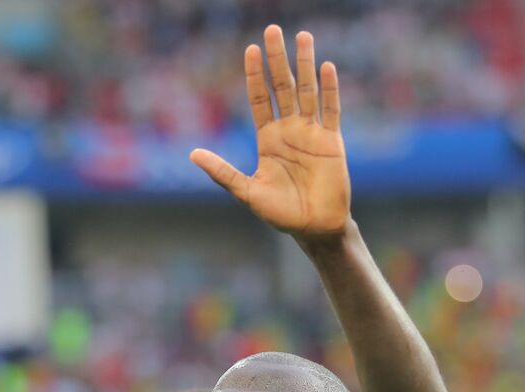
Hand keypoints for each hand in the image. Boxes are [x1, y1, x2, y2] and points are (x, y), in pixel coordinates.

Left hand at [191, 26, 349, 238]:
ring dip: (305, 64)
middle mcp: (290, 130)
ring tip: (303, 36)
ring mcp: (312, 133)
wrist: (314, 228)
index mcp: (268, 139)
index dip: (256, 75)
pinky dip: (329, 89)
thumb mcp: (247, 191)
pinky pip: (331, 110)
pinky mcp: (332, 141)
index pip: (260, 99)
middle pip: (283, 87)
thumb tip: (192, 155)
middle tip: (272, 30)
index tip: (251, 49)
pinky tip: (326, 67)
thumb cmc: (281, 213)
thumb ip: (222, 172)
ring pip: (308, 91)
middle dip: (277, 59)